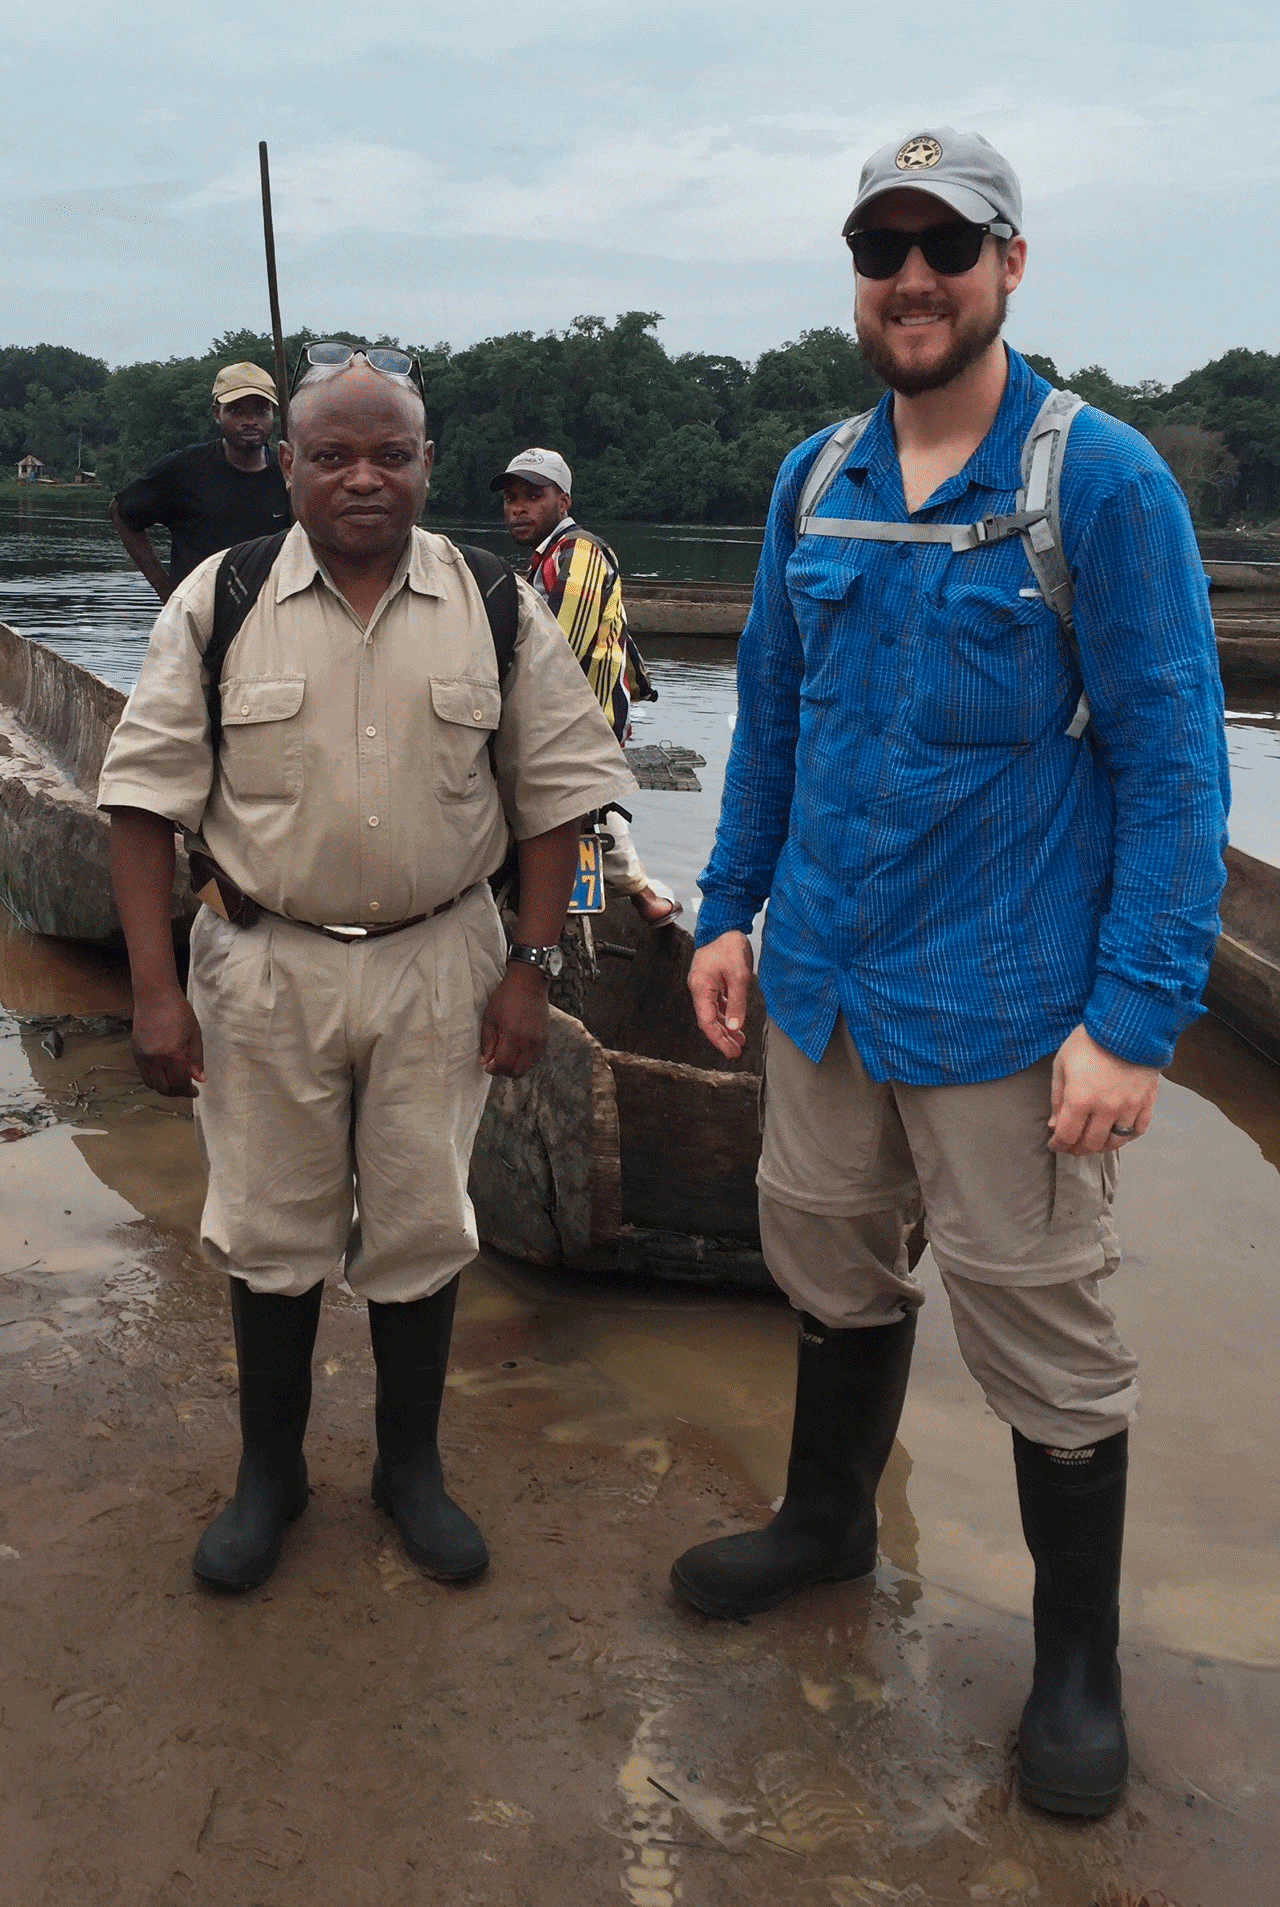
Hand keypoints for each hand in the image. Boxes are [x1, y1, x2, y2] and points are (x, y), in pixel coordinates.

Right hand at [131, 984, 205, 1097]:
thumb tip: (200, 1079)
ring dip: (164, 1088)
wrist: (155, 997)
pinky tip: (163, 1073)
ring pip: (152, 1084)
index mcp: (174, 1054)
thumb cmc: (179, 1013)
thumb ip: (196, 1059)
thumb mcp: (194, 1035)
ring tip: (174, 1083)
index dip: (188, 1091)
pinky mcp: (135, 1052)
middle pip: (165, 1088)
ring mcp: (143, 1057)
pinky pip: (143, 1074)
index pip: (180, 1084)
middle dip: (177, 1092)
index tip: (195, 1091)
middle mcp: (156, 1059)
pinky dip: (154, 1079)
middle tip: (186, 1089)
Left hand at [480, 963, 549, 1077]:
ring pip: (528, 1067)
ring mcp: (539, 1041)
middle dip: (504, 1071)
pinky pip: (536, 1058)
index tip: (487, 1065)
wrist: (529, 982)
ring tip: (507, 1055)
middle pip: (517, 1072)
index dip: (493, 1069)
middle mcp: (528, 1041)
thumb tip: (486, 1061)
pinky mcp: (545, 1038)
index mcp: (512, 1036)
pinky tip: (518, 1049)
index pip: (503, 1065)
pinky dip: (526, 1059)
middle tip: (496, 1063)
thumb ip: (487, 1042)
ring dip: (516, 1066)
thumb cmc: (507, 996)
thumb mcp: (490, 1018)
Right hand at [688, 931, 752, 1057]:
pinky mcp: (711, 979)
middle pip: (709, 1020)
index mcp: (701, 988)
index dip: (719, 1040)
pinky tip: (735, 1019)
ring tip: (739, 1039)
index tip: (731, 1052)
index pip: (707, 1022)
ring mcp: (704, 984)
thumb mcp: (738, 976)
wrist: (724, 923)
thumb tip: (735, 1026)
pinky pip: (717, 1002)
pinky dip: (726, 1013)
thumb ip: (736, 1002)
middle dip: (722, 1037)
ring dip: (725, 1026)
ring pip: (713, 1012)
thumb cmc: (729, 945)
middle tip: (736, 1051)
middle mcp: (699, 988)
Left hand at [1048, 1024, 1158, 1154]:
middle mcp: (1105, 1109)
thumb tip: (1055, 1125)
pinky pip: (1137, 1131)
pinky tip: (1116, 1131)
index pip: (1067, 1135)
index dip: (1058, 1144)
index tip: (1054, 1144)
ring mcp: (1129, 1108)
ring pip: (1115, 1142)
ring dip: (1100, 1146)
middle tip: (1071, 1146)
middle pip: (1090, 1144)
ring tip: (1093, 1140)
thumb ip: (1057, 1098)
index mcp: (1080, 1099)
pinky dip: (1125, 1136)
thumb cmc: (1089, 1041)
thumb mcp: (1062, 1064)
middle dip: (1077, 1149)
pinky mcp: (1146, 1103)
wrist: (1128, 1026)